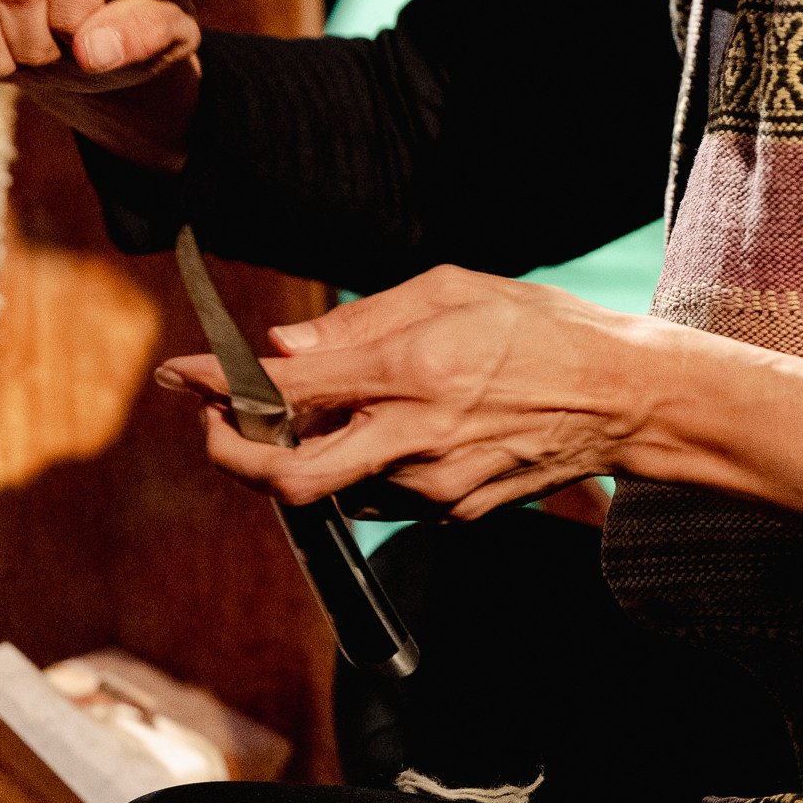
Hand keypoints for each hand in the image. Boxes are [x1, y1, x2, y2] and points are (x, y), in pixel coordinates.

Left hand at [154, 266, 802, 520]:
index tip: (176, 377)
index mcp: (411, 368)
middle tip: (217, 425)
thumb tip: (288, 348)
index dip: (217, 388)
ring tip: (330, 412)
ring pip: (335, 490)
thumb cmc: (543, 327)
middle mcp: (415, 436)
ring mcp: (436, 486)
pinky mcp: (456, 513)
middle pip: (289, 479)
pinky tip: (397, 430)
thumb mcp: (452, 289)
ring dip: (310, 457)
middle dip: (233, 458)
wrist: (626, 398)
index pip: (288, 390)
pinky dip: (368, 467)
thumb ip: (362, 321)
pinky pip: (385, 497)